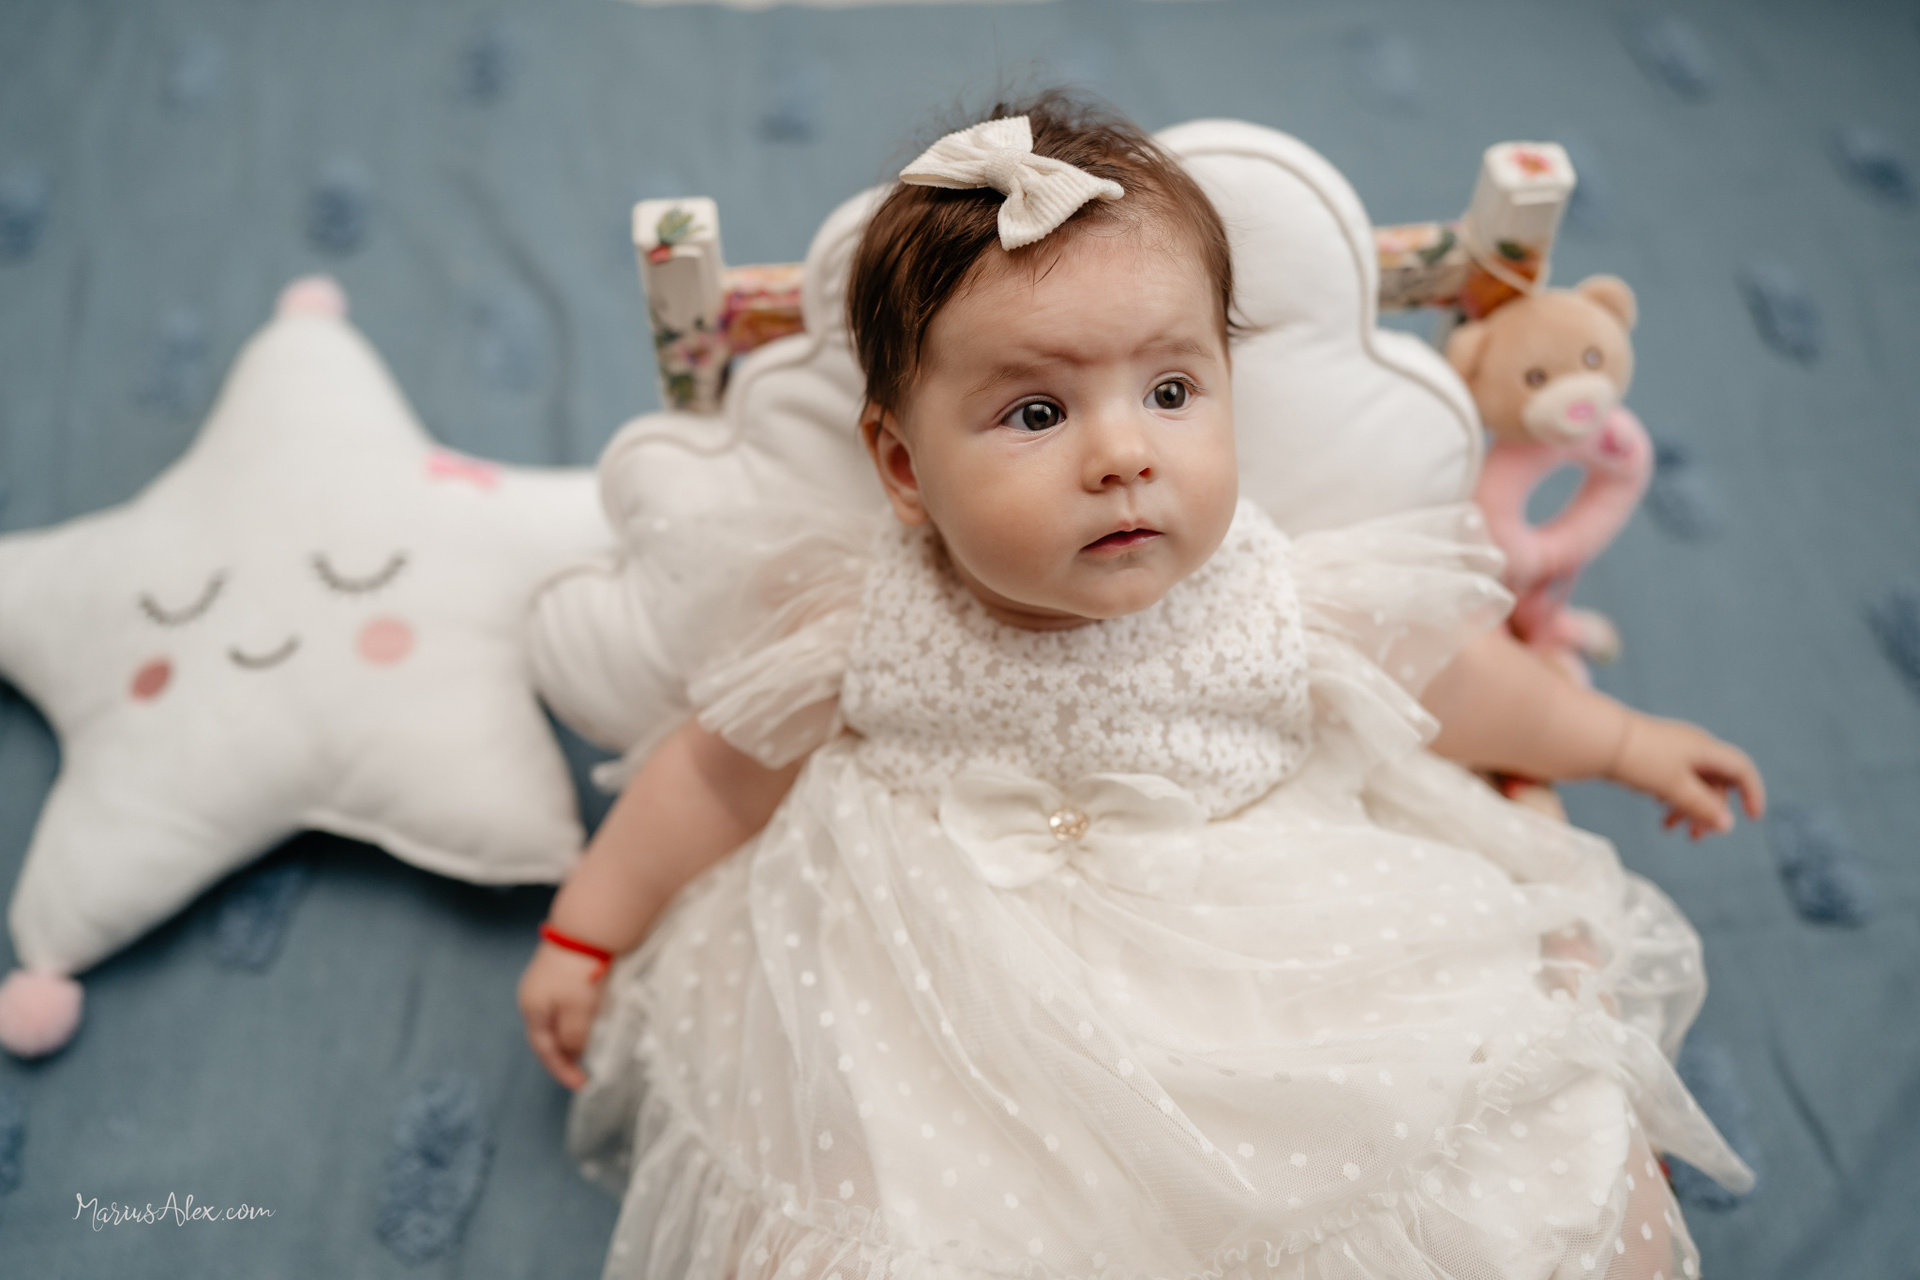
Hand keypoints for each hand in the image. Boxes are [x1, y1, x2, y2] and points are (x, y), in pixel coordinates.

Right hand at [517, 941, 607, 1089]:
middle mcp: (532, 995)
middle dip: (563, 1054)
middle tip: (582, 1069)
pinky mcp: (559, 968)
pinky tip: (589, 1019)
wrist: (586, 927)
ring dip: (570, 1035)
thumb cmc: (580, 973)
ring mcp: (544, 980)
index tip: (581, 1084)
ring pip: (556, 1018)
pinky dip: (575, 1017)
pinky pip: (565, 1003)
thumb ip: (573, 1038)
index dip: (562, 1069)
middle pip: (546, 1034)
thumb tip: (572, 1051)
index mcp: (532, 1009)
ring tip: (589, 1048)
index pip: (544, 1049)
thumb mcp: (577, 1012)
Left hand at [1605, 714, 1765, 838]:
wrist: (1598, 738)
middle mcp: (1693, 745)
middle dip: (1709, 811)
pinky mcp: (1653, 753)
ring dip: (1687, 807)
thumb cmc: (1639, 760)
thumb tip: (1727, 825)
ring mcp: (1673, 748)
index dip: (1752, 793)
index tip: (1753, 819)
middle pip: (1715, 782)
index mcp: (1704, 748)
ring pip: (1692, 782)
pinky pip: (1674, 777)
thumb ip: (1701, 806)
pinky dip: (1671, 795)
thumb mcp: (1674, 787)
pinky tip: (1658, 807)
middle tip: (1695, 838)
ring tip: (1668, 828)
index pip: (1740, 768)